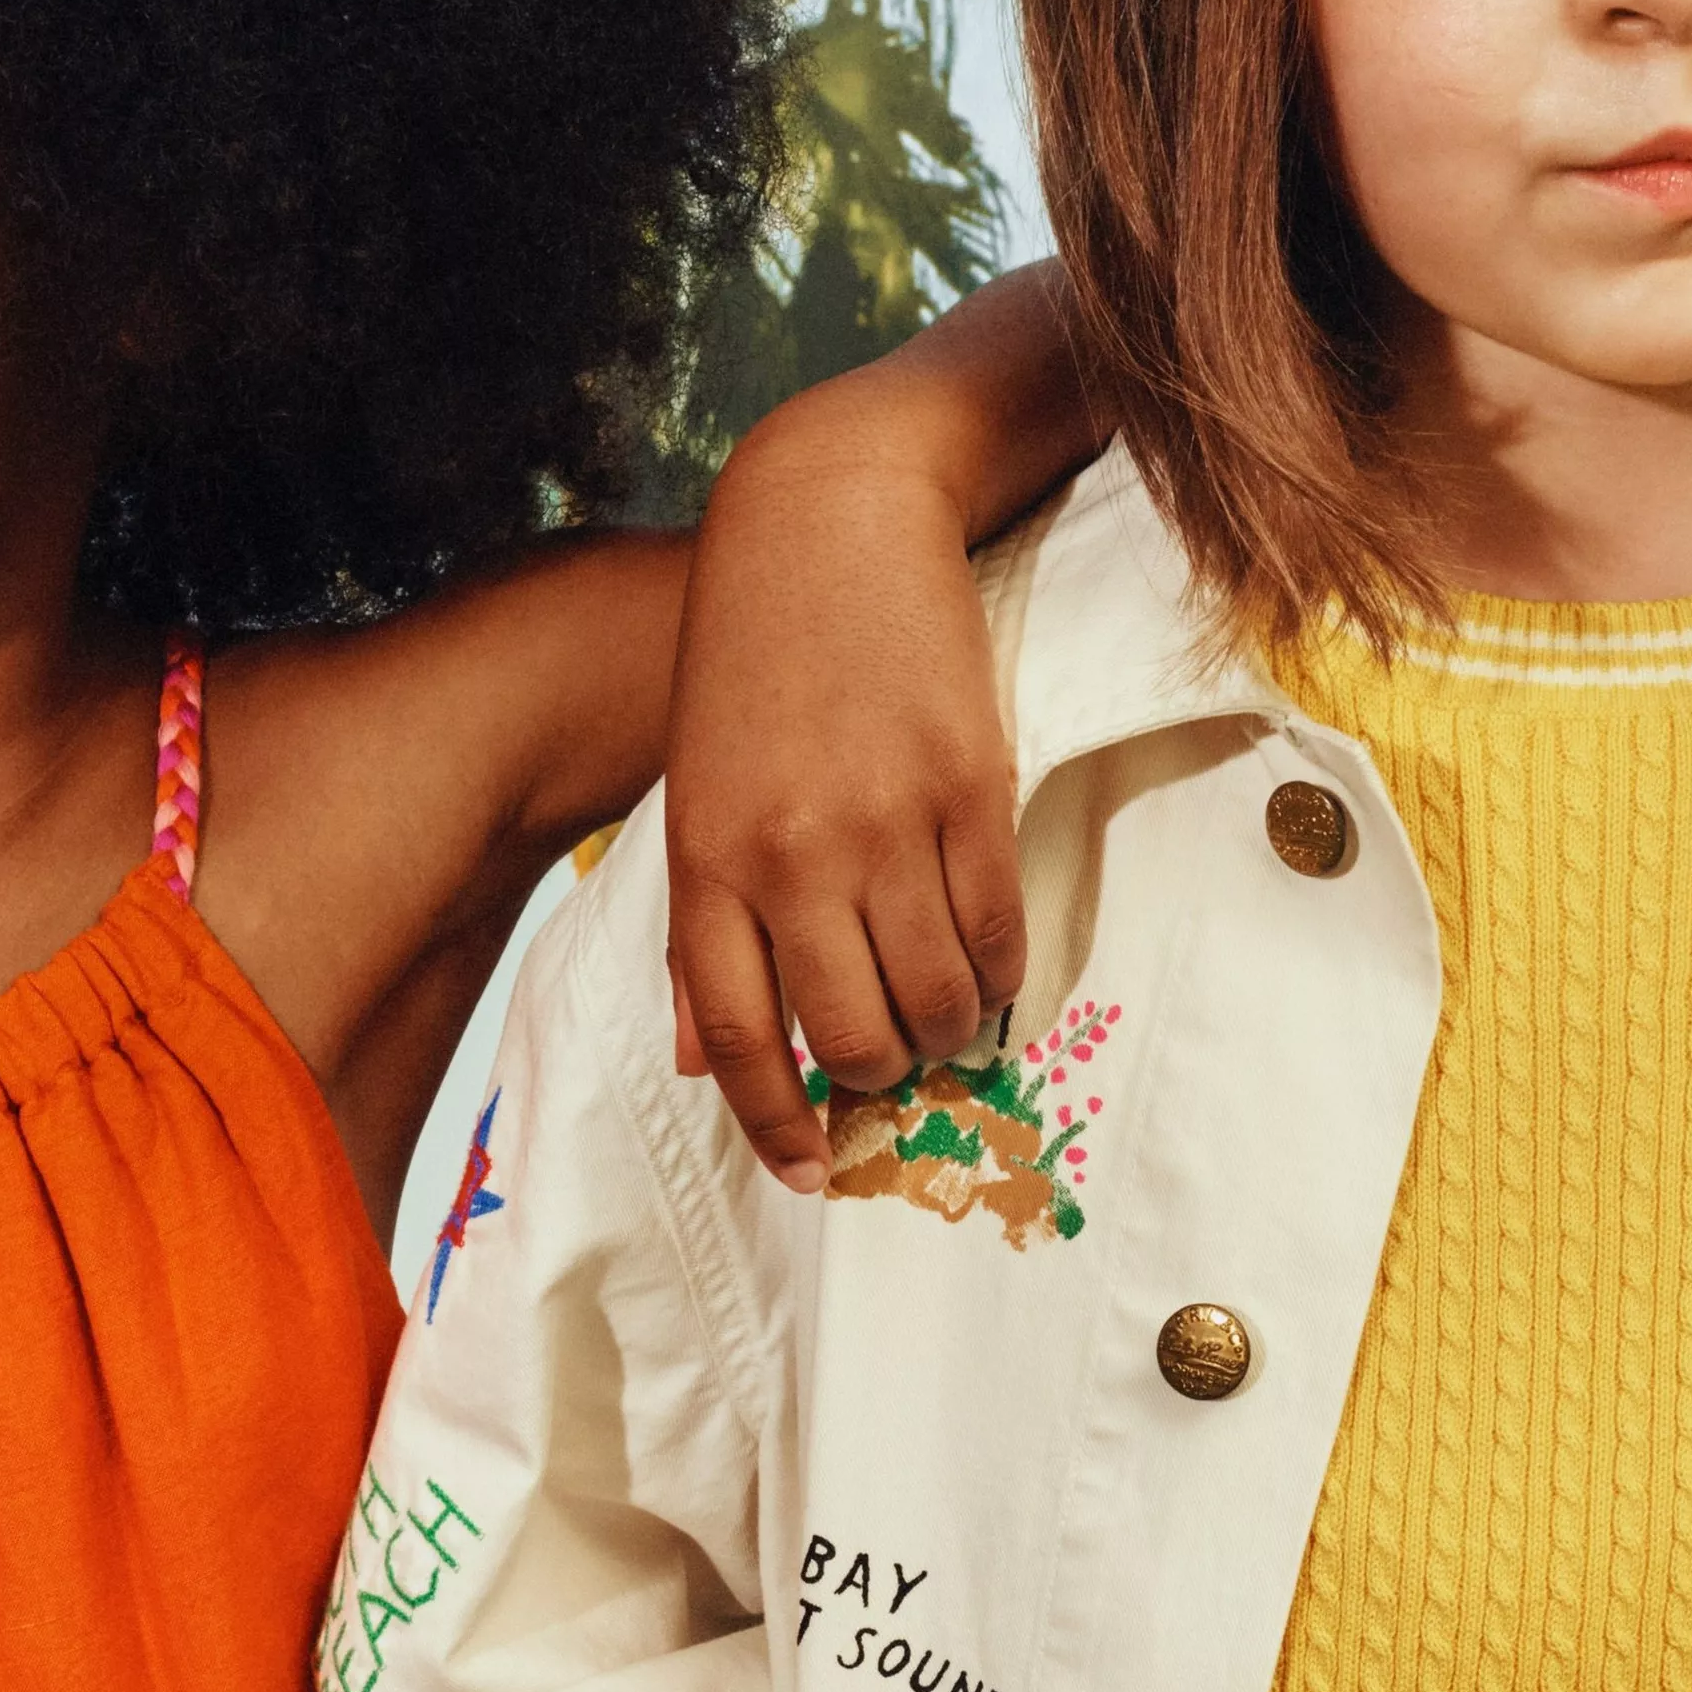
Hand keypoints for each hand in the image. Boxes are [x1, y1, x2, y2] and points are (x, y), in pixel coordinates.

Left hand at [664, 391, 1023, 1170]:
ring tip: (946, 1017)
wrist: (829, 520)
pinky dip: (996, 975)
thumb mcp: (695, 792)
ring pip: (936, 1000)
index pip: (741, 1042)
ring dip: (948, 1034)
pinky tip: (985, 969)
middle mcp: (793, 859)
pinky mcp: (970, 788)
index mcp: (710, 865)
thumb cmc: (751, 659)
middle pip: (851, 1039)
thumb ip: (701, 934)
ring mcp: (886, 826)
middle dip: (878, 1078)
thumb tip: (703, 1062)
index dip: (778, 1126)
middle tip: (892, 1062)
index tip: (810, 1171)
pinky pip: (996, 933)